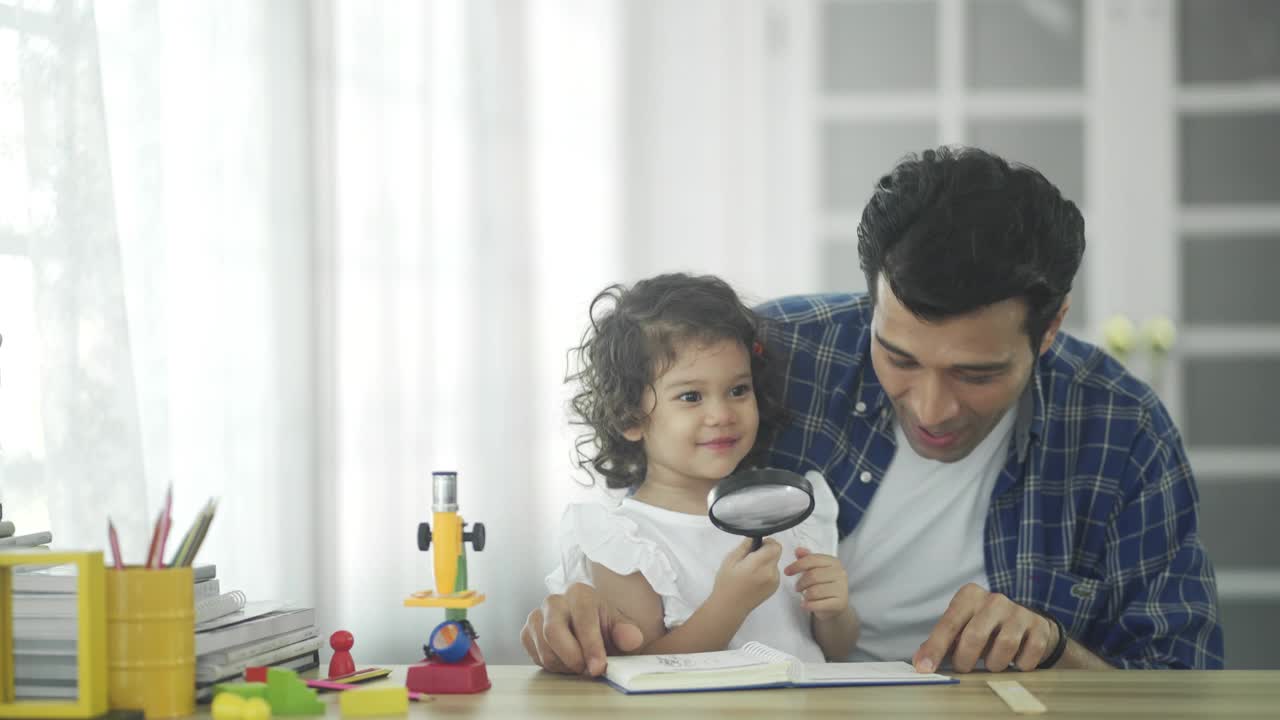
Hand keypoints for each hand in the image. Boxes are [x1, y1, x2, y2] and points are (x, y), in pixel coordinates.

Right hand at [520, 583, 644, 675]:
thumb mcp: (621, 629)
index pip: (582, 618)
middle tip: (589, 671)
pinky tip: (567, 662)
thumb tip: (631, 638)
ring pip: (544, 649)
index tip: (598, 667)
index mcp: (579, 593)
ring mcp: (537, 617)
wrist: (589, 632)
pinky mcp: (527, 633)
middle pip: (553, 632)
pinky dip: (552, 667)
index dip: (591, 645)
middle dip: (572, 658)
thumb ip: (627, 632)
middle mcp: (554, 601)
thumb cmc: (604, 628)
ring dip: (564, 666)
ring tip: (581, 665)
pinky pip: (534, 657)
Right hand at [712, 537, 781, 609]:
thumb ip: (744, 547)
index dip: (767, 542)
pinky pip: (774, 572)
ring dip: (766, 561)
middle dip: (766, 551)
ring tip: (750, 571)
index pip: (775, 546)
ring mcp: (774, 582)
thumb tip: (754, 538)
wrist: (730, 607)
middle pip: (776, 553)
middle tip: (751, 557)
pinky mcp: (775, 588)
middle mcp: (770, 573)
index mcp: (758, 564)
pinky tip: (754, 579)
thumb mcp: (730, 560)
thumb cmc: (726, 583)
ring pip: (775, 562)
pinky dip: (767, 571)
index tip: (756, 546)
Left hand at [783, 547, 849, 619]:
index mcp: (834, 562)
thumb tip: (798, 550)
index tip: (787, 572)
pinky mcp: (840, 603)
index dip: (797, 565)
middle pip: (813, 575)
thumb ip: (807, 559)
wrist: (836, 605)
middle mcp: (840, 573)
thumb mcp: (816, 570)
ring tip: (804, 596)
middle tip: (797, 588)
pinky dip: (808, 605)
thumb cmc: (824, 585)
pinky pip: (818, 604)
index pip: (812, 559)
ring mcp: (842, 589)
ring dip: (805, 595)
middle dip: (801, 583)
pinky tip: (805, 605)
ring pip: (815, 591)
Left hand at [913, 583, 1059, 673]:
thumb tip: (921, 663)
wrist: (1026, 624)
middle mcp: (994, 599)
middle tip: (963, 668)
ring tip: (992, 664)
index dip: (935, 648)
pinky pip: (1028, 655)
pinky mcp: (1039, 627)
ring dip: (994, 664)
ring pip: (1004, 646)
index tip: (925, 668)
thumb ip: (941, 643)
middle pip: (974, 636)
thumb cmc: (984, 628)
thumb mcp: (961, 628)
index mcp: (969, 596)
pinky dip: (1019, 665)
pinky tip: (1015, 661)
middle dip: (965, 660)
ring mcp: (1019, 611)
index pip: (948, 624)